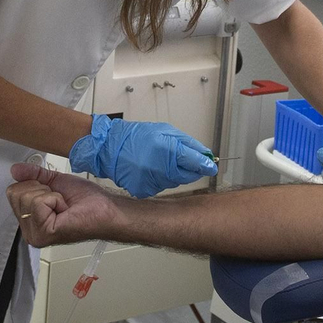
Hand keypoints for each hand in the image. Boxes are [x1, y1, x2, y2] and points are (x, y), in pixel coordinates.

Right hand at [7, 164, 124, 246]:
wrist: (106, 210)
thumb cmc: (87, 201)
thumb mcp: (54, 182)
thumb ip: (33, 175)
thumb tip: (15, 169)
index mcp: (29, 221)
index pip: (12, 192)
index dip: (34, 185)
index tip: (53, 194)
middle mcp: (29, 231)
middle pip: (16, 193)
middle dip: (41, 189)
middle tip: (59, 201)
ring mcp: (35, 234)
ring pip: (26, 196)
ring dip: (50, 195)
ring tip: (63, 206)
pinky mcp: (44, 233)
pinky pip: (38, 202)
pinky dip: (54, 200)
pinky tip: (65, 210)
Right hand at [68, 114, 217, 198]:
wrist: (109, 147)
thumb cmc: (136, 136)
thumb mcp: (165, 131)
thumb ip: (187, 144)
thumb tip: (205, 156)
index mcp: (167, 150)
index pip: (195, 163)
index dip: (206, 165)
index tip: (212, 166)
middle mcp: (160, 169)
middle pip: (187, 175)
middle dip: (188, 168)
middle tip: (178, 158)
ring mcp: (151, 182)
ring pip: (174, 182)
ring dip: (172, 173)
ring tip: (157, 159)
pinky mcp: (144, 190)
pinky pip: (160, 186)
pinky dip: (159, 178)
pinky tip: (149, 168)